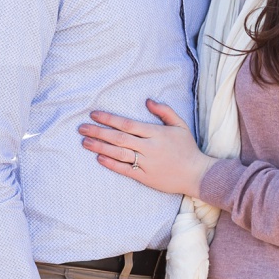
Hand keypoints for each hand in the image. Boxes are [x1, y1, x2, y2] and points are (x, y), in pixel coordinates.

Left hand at [79, 100, 214, 197]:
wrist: (197, 174)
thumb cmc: (188, 148)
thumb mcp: (180, 126)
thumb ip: (164, 111)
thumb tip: (147, 101)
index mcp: (156, 133)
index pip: (128, 124)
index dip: (109, 119)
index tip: (94, 115)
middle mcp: (149, 148)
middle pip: (119, 138)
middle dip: (98, 132)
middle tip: (81, 128)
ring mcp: (147, 163)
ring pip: (119, 153)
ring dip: (100, 147)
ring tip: (85, 142)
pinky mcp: (145, 177)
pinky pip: (125, 169)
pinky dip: (111, 163)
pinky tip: (99, 157)